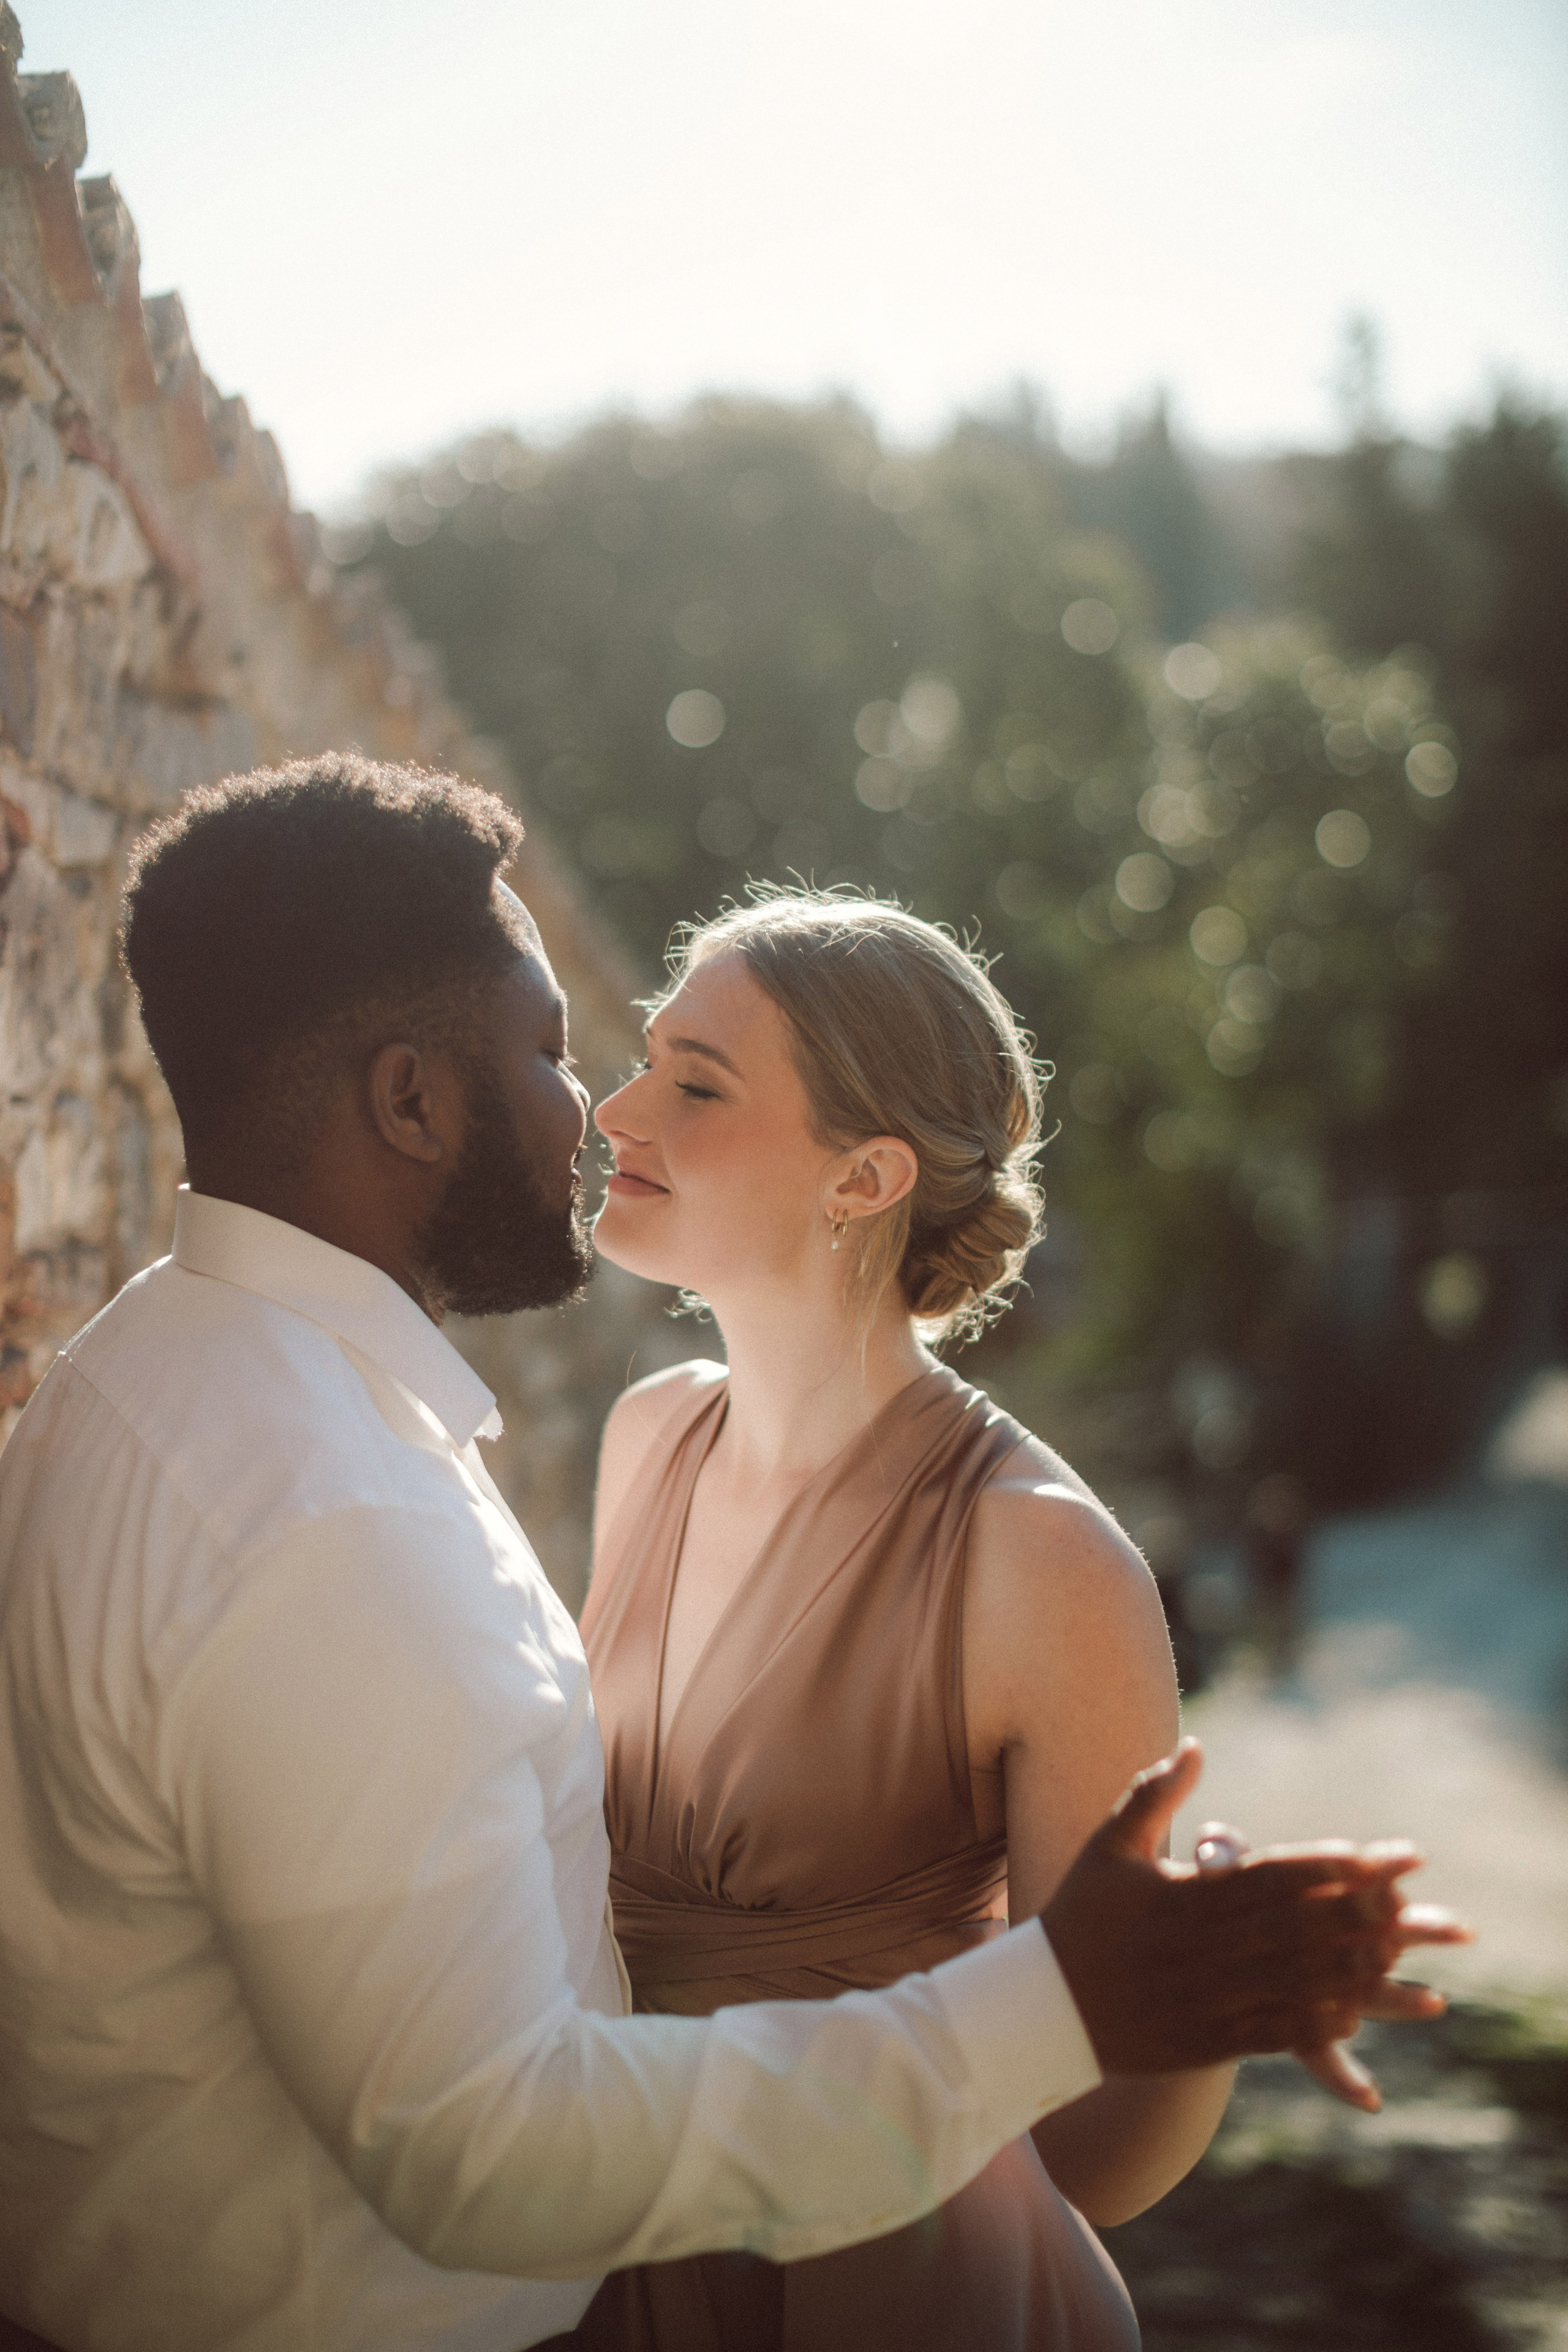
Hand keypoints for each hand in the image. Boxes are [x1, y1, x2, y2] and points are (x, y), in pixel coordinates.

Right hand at [1039, 1740, 1462, 2076]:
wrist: (1044, 2006)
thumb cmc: (1079, 1918)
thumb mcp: (1110, 1846)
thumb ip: (1152, 1792)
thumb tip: (1196, 1746)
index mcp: (1187, 1895)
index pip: (1272, 1875)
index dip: (1328, 1865)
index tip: (1374, 1857)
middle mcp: (1206, 1945)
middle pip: (1297, 1926)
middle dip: (1356, 1913)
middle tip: (1408, 1901)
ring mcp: (1211, 1995)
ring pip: (1296, 1980)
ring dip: (1350, 1968)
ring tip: (1396, 1955)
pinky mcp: (1210, 2038)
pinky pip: (1276, 2031)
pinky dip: (1317, 2022)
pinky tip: (1353, 2012)